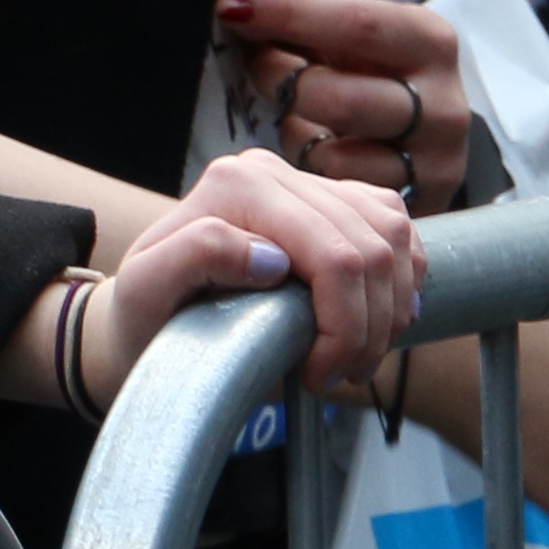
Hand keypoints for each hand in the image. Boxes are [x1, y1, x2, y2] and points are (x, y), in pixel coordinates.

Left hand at [89, 145, 418, 403]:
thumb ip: (194, 257)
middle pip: (372, 251)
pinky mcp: (334, 203)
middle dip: (370, 329)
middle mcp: (274, 173)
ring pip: (394, 237)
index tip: (317, 375)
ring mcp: (307, 183)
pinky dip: (402, 281)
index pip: (336, 258)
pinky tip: (377, 319)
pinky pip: (398, 230)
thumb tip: (271, 256)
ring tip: (355, 356)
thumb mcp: (147, 289)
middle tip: (340, 374)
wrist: (149, 313)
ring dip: (391, 309)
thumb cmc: (146, 309)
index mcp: (238, 185)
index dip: (344, 329)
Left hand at [220, 0, 466, 208]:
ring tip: (295, 111)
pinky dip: (310, 167)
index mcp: (428, 41)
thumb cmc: (363, 62)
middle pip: (339, 100)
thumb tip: (238, 7)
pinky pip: (337, 193)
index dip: (288, 16)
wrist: (415, 129)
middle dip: (279, 80)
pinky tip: (316, 146)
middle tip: (257, 66)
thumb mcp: (342, 18)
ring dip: (294, 131)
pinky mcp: (419, 206)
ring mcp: (436, 164)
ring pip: (333, 156)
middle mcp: (445, 105)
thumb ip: (297, 1)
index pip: (357, 26)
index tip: (230, 7)